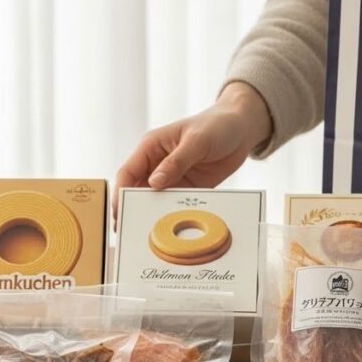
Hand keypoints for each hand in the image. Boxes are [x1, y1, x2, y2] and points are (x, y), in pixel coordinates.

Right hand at [113, 82, 271, 220]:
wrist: (241, 129)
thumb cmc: (216, 125)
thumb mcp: (196, 141)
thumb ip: (176, 162)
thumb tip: (154, 183)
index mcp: (151, 147)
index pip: (127, 173)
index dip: (120, 193)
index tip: (119, 213)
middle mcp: (156, 164)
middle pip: (137, 190)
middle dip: (132, 209)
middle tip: (129, 233)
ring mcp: (172, 178)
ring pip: (155, 200)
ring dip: (153, 215)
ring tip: (149, 235)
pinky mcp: (188, 188)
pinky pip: (176, 204)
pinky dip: (174, 215)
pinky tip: (173, 228)